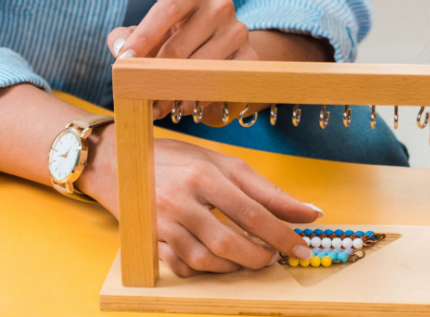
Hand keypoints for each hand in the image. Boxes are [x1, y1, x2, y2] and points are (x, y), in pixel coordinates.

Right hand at [79, 125, 321, 277]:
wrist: (120, 162)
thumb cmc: (178, 160)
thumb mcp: (223, 163)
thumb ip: (265, 190)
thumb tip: (309, 212)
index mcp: (205, 174)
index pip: (253, 212)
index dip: (282, 234)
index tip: (303, 247)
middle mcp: (181, 200)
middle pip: (229, 241)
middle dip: (259, 256)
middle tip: (275, 257)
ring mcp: (162, 224)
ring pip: (206, 260)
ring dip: (235, 266)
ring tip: (252, 259)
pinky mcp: (150, 241)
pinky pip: (184, 268)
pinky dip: (207, 270)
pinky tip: (221, 262)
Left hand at [108, 0, 257, 121]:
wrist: (216, 52)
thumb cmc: (173, 39)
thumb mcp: (148, 33)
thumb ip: (124, 36)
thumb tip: (120, 48)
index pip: (167, 8)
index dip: (144, 36)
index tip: (124, 61)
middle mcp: (220, 6)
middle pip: (179, 46)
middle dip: (154, 76)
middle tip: (138, 96)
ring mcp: (238, 31)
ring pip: (199, 68)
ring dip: (174, 92)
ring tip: (159, 105)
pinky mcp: (250, 57)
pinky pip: (221, 82)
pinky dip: (201, 98)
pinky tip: (187, 104)